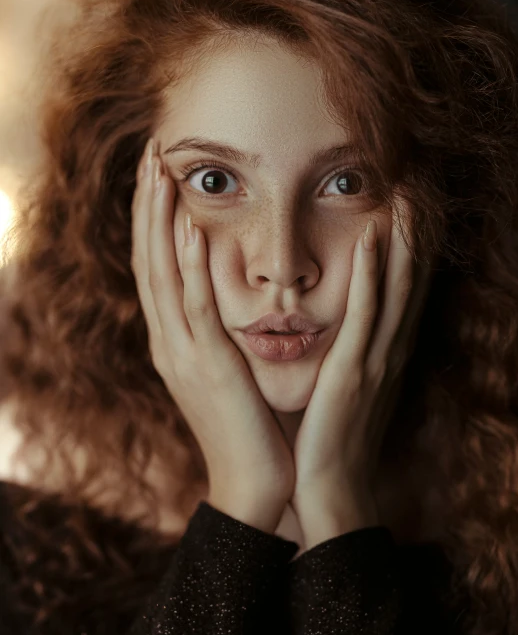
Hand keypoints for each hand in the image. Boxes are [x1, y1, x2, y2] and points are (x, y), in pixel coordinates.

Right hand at [131, 138, 293, 532]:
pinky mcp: (207, 367)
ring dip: (159, 221)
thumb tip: (226, 292)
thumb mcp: (227, 367)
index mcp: (175, 338)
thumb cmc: (248, 422)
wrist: (253, 482)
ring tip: (158, 172)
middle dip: (146, 206)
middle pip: (148, 259)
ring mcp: (182, 353)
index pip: (156, 265)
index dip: (153, 218)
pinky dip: (188, 267)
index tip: (158, 174)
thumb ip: (218, 330)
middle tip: (150, 153)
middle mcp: (168, 339)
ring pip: (161, 275)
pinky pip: (194, 310)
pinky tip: (188, 229)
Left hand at [291, 198, 433, 546]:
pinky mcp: (354, 372)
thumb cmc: (332, 436)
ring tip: (405, 194)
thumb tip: (344, 322)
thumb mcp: (348, 384)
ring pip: (395, 289)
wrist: (328, 488)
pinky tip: (370, 241)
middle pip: (410, 279)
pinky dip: (370, 276)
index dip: (412, 244)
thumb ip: (352, 350)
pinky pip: (364, 316)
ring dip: (402, 239)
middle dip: (416, 231)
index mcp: (384, 350)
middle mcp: (389, 349)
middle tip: (418, 182)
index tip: (410, 204)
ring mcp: (375, 359)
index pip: (403, 287)